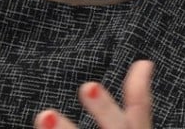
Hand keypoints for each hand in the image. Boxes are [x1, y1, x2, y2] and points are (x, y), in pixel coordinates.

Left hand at [34, 60, 153, 128]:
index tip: (143, 62)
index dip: (140, 86)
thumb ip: (124, 116)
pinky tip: (41, 123)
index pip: (140, 109)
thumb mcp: (124, 126)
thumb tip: (143, 65)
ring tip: (45, 114)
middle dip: (104, 107)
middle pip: (116, 126)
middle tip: (89, 86)